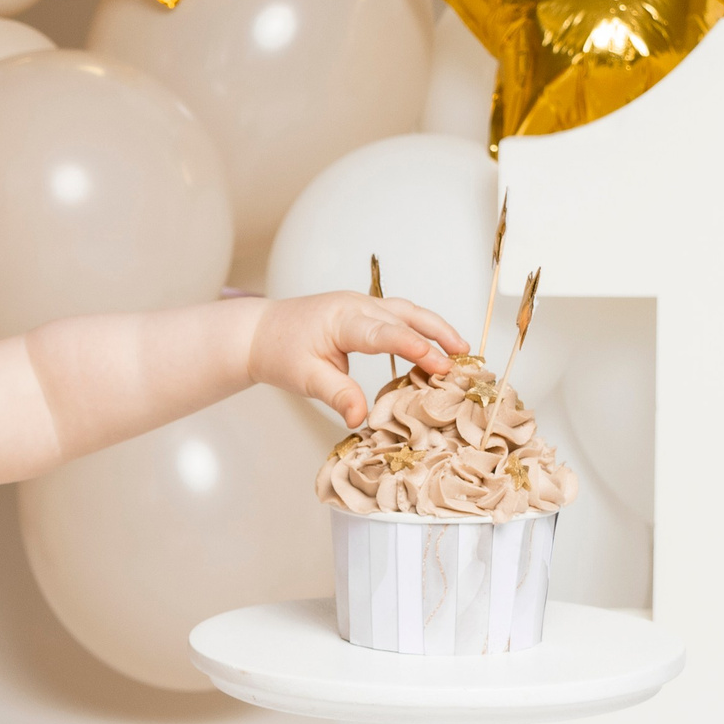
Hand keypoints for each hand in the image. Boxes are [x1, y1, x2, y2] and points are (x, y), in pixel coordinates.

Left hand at [249, 291, 468, 426]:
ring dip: (435, 328)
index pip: (385, 333)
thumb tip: (361, 418)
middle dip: (436, 336)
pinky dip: (420, 329)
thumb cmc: (281, 352)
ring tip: (461, 350)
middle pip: (405, 316)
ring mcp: (362, 305)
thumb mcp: (306, 379)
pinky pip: (398, 316)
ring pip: (407, 311)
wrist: (261, 332)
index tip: (439, 364)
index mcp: (342, 319)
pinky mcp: (364, 312)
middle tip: (462, 360)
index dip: (414, 348)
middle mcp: (356, 306)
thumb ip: (337, 395)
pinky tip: (436, 346)